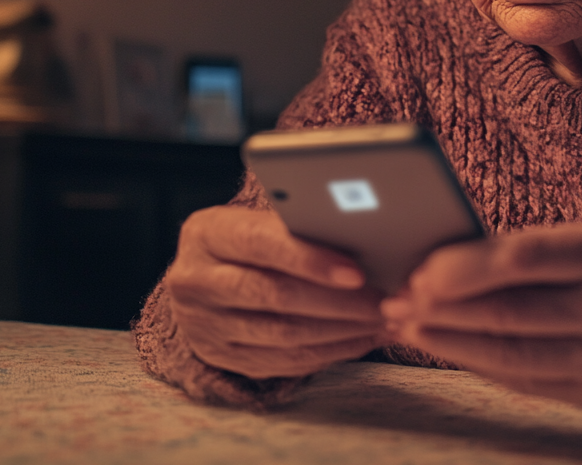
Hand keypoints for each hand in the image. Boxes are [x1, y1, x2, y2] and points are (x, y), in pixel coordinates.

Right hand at [164, 205, 386, 378]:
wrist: (202, 273)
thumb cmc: (247, 238)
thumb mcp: (258, 219)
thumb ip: (299, 226)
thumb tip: (367, 235)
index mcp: (207, 233)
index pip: (261, 244)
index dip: (310, 259)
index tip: (357, 272)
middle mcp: (196, 280)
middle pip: (274, 295)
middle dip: (339, 302)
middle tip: (385, 301)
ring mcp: (203, 324)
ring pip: (282, 334)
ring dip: (341, 331)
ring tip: (381, 321)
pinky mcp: (219, 356)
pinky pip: (282, 362)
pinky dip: (328, 352)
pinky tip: (359, 339)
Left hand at [381, 222, 581, 417]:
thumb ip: (548, 253)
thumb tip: (453, 266)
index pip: (529, 255)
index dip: (466, 266)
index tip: (418, 271)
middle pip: (513, 313)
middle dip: (445, 310)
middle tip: (397, 303)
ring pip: (516, 357)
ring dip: (453, 344)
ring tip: (412, 330)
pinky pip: (535, 386)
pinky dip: (487, 369)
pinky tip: (456, 353)